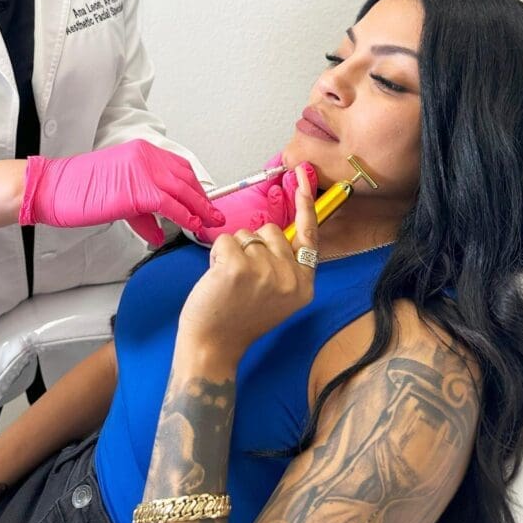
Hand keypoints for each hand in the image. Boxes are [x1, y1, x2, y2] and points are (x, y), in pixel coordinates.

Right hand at [19, 139, 223, 246]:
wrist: (55, 188)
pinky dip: (185, 217)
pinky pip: (170, 205)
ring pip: (183, 191)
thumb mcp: (118, 197)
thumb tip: (159, 230)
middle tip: (216, 216)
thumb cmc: (80, 192)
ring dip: (200, 210)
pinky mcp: (137, 190)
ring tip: (209, 224)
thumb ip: (142, 211)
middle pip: (186, 179)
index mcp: (141, 151)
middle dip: (203, 200)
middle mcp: (145, 156)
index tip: (206, 203)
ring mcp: (142, 170)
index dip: (195, 187)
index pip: (179, 168)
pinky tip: (192, 226)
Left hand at [176, 166, 319, 364]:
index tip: (303, 175)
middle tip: (243, 278)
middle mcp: (290, 278)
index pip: (309, 236)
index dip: (305, 204)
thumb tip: (275, 230)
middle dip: (253, 246)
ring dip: (233, 252)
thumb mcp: (276, 295)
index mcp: (304, 285)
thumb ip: (282, 265)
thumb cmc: (238, 319)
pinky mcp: (238, 268)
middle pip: (271, 231)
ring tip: (229, 283)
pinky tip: (217, 279)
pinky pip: (226, 240)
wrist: (213, 348)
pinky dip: (216, 254)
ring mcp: (266, 272)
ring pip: (247, 235)